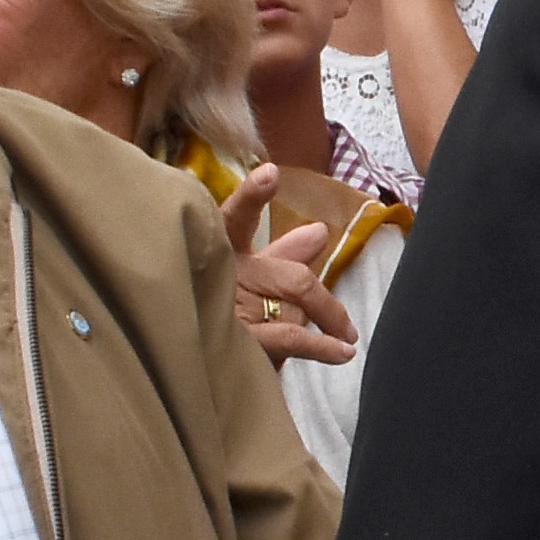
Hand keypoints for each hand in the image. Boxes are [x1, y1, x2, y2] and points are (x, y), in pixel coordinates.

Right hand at [220, 165, 355, 365]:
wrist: (194, 364)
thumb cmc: (227, 314)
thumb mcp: (256, 278)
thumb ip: (285, 254)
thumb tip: (319, 231)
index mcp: (219, 251)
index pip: (234, 218)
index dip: (251, 197)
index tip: (271, 175)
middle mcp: (220, 275)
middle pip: (290, 277)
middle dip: (323, 301)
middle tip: (345, 325)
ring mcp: (226, 308)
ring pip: (291, 308)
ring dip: (313, 328)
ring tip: (333, 342)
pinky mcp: (236, 341)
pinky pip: (292, 338)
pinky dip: (322, 346)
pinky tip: (343, 352)